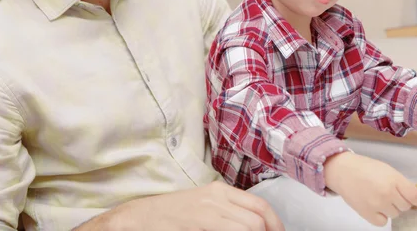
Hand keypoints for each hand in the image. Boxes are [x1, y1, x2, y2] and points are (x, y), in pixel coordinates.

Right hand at [76, 181, 284, 230]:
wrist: (142, 215)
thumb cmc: (173, 215)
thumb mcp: (204, 208)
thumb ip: (227, 214)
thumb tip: (253, 226)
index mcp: (221, 189)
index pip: (260, 204)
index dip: (275, 222)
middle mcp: (218, 195)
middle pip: (258, 217)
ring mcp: (209, 208)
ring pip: (249, 226)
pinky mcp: (201, 220)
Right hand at [324, 152, 416, 226]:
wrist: (343, 171)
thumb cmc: (365, 168)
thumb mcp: (387, 170)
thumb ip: (401, 183)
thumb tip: (414, 198)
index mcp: (394, 179)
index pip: (415, 197)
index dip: (416, 199)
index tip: (414, 198)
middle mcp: (388, 193)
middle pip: (405, 207)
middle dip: (400, 201)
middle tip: (390, 194)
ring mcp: (378, 205)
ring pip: (395, 214)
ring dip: (390, 208)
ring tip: (379, 198)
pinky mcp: (368, 214)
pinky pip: (383, 222)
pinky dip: (380, 216)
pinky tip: (374, 206)